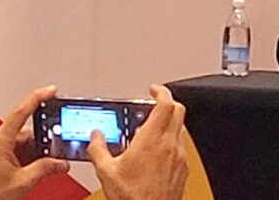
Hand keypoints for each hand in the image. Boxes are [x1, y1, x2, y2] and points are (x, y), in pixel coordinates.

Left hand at [0, 88, 69, 199]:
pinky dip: (26, 154)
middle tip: (51, 153)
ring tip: (36, 167)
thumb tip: (61, 163)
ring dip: (33, 151)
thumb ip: (45, 168)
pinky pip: (15, 146)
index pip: (20, 113)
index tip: (51, 90)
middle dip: (40, 143)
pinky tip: (30, 166)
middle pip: (25, 131)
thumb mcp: (23, 182)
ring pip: (22, 140)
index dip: (37, 98)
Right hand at [88, 85, 189, 199]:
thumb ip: (98, 149)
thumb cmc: (133, 198)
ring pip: (179, 129)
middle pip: (177, 111)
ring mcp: (179, 158)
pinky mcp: (183, 170)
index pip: (165, 104)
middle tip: (152, 106)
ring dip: (167, 124)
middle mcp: (170, 145)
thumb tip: (95, 137)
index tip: (153, 90)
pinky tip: (155, 153)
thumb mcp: (106, 172)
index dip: (161, 91)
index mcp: (152, 140)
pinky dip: (170, 142)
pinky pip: (180, 147)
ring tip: (149, 131)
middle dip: (166, 104)